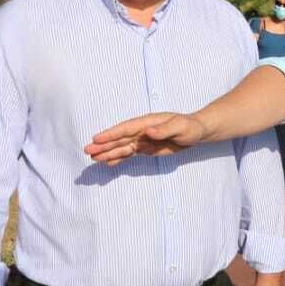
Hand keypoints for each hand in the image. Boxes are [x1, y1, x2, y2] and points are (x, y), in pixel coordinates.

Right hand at [85, 112, 208, 164]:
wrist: (197, 132)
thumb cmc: (190, 127)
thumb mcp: (181, 127)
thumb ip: (164, 129)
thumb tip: (148, 131)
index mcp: (148, 123)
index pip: (126, 129)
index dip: (111, 134)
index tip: (97, 138)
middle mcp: (142, 130)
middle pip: (119, 138)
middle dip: (103, 144)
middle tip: (87, 150)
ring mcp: (142, 139)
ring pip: (121, 146)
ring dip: (107, 152)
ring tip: (92, 158)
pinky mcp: (146, 148)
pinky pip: (129, 153)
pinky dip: (118, 158)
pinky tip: (108, 162)